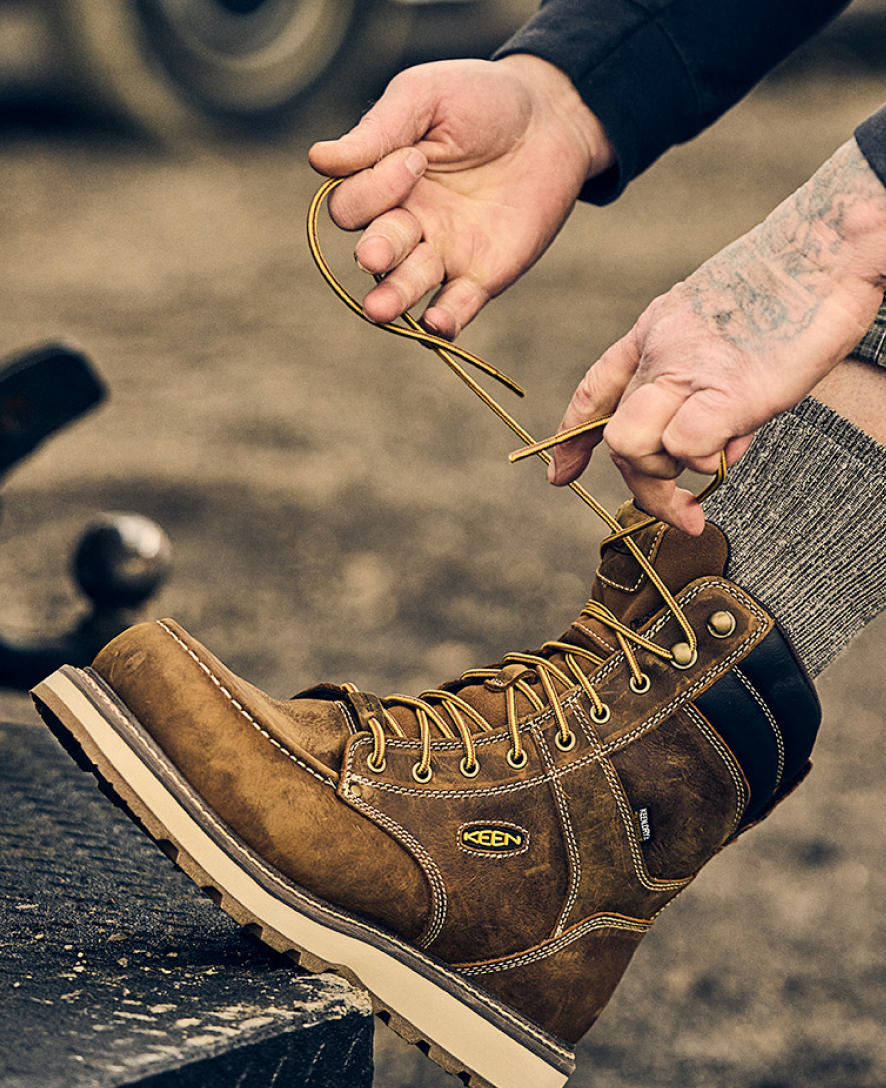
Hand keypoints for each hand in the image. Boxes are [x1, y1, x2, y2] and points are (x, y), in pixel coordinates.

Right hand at [309, 55, 614, 338]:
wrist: (551, 118)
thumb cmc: (480, 100)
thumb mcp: (424, 98)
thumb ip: (377, 131)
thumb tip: (318, 159)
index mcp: (382, 184)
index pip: (353, 204)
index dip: (373, 189)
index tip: (416, 158)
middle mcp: (406, 224)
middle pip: (374, 250)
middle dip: (374, 254)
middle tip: (375, 253)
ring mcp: (442, 254)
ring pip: (407, 285)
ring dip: (393, 297)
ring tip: (380, 310)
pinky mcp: (481, 275)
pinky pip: (457, 307)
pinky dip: (445, 320)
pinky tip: (436, 323)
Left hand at [548, 137, 885, 533]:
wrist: (829, 245)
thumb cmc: (796, 286)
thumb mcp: (727, 328)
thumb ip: (704, 382)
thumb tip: (710, 445)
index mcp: (654, 330)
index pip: (595, 389)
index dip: (573, 439)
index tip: (561, 474)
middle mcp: (659, 353)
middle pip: (615, 439)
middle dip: (645, 484)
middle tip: (685, 507)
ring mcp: (687, 372)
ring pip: (632, 447)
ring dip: (673, 473)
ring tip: (724, 450)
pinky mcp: (726, 393)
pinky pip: (685, 447)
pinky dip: (709, 461)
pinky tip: (737, 439)